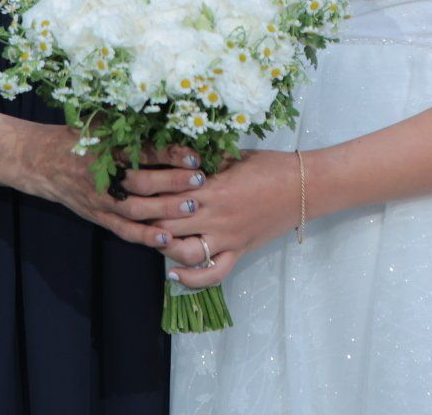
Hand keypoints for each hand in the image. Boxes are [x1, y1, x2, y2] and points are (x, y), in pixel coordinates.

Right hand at [18, 126, 196, 251]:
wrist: (42, 162)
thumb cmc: (78, 138)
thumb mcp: (100, 123)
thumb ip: (129, 124)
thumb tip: (168, 118)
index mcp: (105, 148)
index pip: (142, 152)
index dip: (169, 154)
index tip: (194, 155)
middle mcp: (102, 176)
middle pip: (142, 182)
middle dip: (173, 182)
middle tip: (201, 181)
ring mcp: (99, 200)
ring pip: (136, 209)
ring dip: (165, 210)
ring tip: (191, 208)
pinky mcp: (98, 216)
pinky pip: (123, 230)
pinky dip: (144, 236)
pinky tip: (166, 239)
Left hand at [117, 149, 300, 288]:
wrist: (306, 186)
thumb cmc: (270, 165)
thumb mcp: (233, 154)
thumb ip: (204, 158)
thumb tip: (174, 154)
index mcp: (212, 186)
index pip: (165, 190)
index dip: (141, 188)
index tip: (126, 184)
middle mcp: (215, 215)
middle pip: (166, 223)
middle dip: (143, 219)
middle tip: (126, 214)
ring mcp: (228, 237)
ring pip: (184, 252)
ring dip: (163, 247)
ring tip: (150, 239)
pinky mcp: (239, 251)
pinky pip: (213, 274)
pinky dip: (191, 278)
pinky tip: (174, 273)